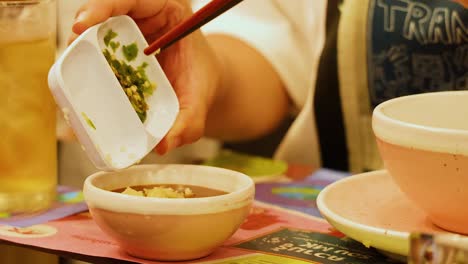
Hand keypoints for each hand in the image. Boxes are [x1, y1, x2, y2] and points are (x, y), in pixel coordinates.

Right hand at [71, 0, 221, 154]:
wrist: (204, 84)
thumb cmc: (203, 84)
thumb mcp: (200, 103)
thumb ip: (188, 123)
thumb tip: (162, 145)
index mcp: (169, 14)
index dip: (104, 6)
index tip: (83, 24)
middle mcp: (147, 18)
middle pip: (108, 11)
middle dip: (84, 26)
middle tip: (72, 49)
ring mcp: (131, 32)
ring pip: (98, 30)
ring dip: (81, 47)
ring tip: (71, 68)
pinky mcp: (120, 48)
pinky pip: (99, 50)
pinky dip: (87, 63)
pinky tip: (80, 80)